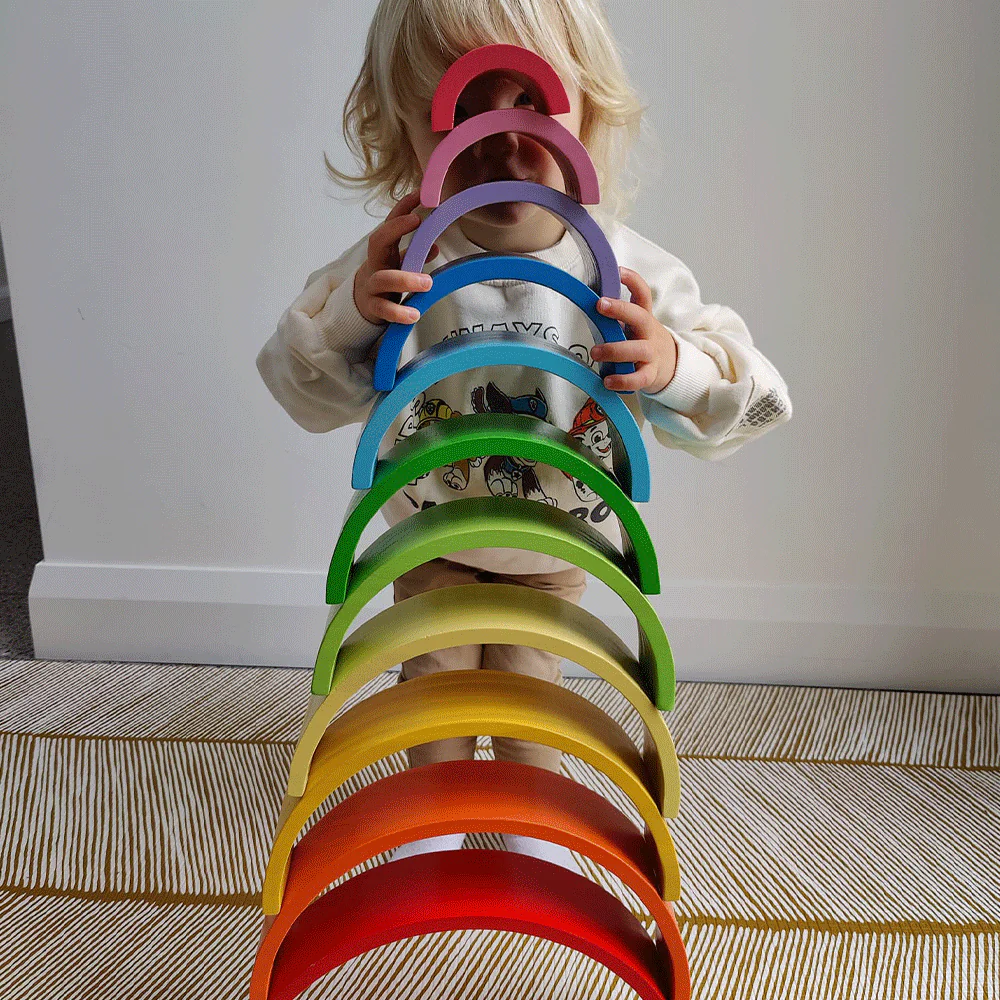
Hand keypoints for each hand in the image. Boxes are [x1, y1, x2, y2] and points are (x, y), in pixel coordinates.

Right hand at [353, 190, 438, 325]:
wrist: (362, 305)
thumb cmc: (384, 279)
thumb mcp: (398, 264)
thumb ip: (415, 255)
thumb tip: (435, 247)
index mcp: (382, 251)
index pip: (389, 224)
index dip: (401, 208)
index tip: (419, 194)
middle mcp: (374, 265)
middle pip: (378, 242)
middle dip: (396, 229)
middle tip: (419, 221)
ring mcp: (372, 286)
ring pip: (383, 278)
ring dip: (406, 279)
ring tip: (428, 283)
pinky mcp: (373, 307)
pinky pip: (385, 309)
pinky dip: (400, 312)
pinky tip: (414, 314)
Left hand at [591, 267, 677, 393]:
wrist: (672, 367)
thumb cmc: (644, 343)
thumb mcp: (635, 327)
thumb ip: (616, 318)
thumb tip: (587, 303)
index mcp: (644, 317)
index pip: (642, 294)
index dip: (632, 280)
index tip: (618, 270)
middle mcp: (649, 332)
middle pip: (640, 317)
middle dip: (620, 309)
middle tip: (599, 305)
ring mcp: (651, 354)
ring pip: (637, 350)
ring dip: (614, 350)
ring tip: (595, 352)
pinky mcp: (650, 375)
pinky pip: (638, 378)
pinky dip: (622, 380)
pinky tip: (608, 381)